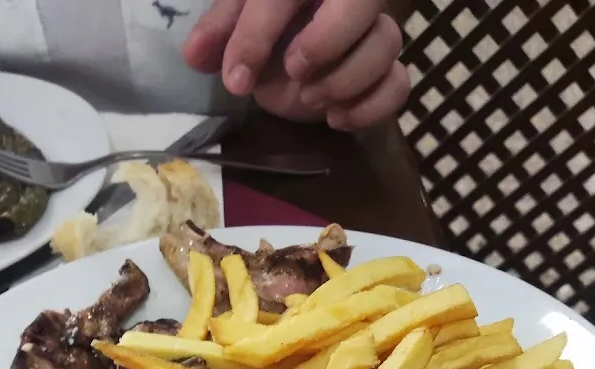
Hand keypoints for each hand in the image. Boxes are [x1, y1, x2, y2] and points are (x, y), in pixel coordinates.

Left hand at [184, 0, 409, 129]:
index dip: (259, 33)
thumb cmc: (266, 29)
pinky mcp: (389, 72)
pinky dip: (369, 107)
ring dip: (344, 79)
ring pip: (387, 42)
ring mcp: (375, 32)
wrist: (294, 59)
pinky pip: (399, 85)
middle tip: (294, 70)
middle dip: (326, 41)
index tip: (236, 78)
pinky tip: (336, 119)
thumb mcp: (238, 23)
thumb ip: (220, 33)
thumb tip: (195, 56)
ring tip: (309, 99)